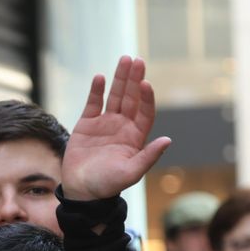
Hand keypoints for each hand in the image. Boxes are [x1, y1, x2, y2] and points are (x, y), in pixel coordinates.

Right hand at [62, 55, 170, 202]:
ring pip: (115, 96)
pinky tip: (100, 78)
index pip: (145, 112)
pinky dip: (96, 90)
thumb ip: (148, 156)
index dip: (146, 98)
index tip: (145, 84)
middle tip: (137, 60)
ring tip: (124, 59)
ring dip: (119, 78)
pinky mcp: (87, 124)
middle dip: (134, 79)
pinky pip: (93, 103)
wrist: (81, 191)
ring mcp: (105, 123)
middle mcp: (122, 126)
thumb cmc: (107, 185)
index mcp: (135, 137)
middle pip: (131, 98)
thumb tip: (168, 140)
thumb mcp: (130, 173)